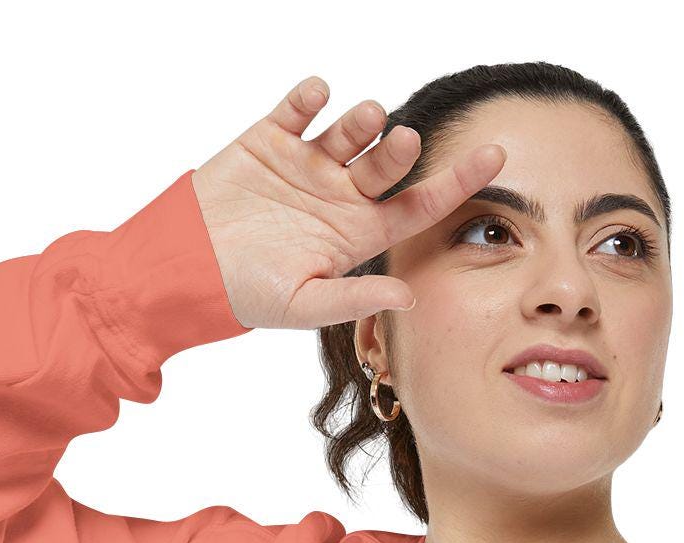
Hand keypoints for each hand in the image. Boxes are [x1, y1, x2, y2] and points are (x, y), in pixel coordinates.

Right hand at [191, 76, 505, 330]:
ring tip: (366, 118)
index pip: (419, 205)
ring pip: (348, 131)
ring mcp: (307, 164)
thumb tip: (410, 294)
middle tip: (401, 141)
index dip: (458, 182)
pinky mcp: (270, 139)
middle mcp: (340, 194)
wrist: (186, 267)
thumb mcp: (305, 305)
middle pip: (386, 165)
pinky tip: (316, 96)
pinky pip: (297, 108)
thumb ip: (356, 297)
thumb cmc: (247, 294)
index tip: (497, 159)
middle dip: (398, 151)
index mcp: (357, 233)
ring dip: (361, 120)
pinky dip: (310, 97)